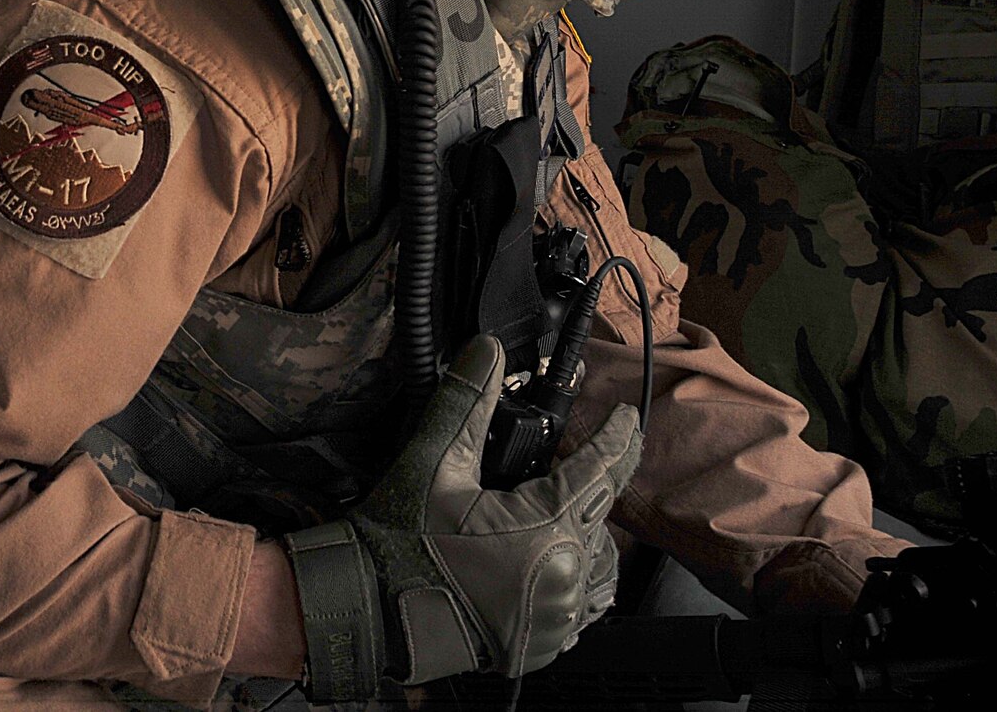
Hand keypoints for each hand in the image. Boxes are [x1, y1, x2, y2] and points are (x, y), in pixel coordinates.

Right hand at [283, 335, 641, 700]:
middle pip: (601, 516)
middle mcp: (562, 578)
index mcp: (545, 531)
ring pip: (599, 563)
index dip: (617, 437)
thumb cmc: (401, 544)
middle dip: (583, 490)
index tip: (625, 416)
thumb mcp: (434, 463)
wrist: (371, 611)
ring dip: (582, 535)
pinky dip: (570, 577)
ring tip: (547, 517)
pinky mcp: (543, 645)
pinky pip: (581, 604)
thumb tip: (487, 351)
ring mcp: (554, 618)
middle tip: (547, 475)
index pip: (602, 471)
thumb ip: (468, 402)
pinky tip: (542, 560)